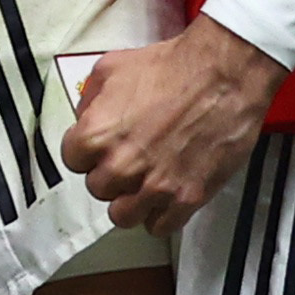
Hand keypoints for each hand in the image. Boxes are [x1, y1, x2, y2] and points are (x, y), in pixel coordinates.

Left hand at [60, 18, 285, 233]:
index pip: (72, 161)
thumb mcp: (113, 67)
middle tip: (126, 160)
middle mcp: (121, 165)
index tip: (98, 147)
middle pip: (98, 189)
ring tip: (143, 183)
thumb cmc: (173, 67)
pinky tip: (165, 196)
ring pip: (123, 216)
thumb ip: (90, 98)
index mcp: (97, 134)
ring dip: (130, 200)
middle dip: (110, 174)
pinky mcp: (185, 199)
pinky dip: (160, 215)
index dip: (86, 151)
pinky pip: (159, 227)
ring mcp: (154, 186)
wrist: (223, 75)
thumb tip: (85, 116)